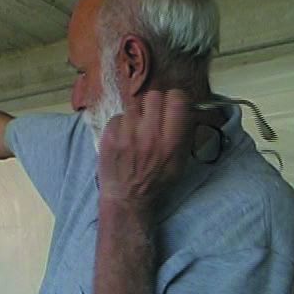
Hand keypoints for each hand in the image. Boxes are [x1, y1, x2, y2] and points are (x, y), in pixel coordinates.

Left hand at [98, 89, 192, 216]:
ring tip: (136, 129)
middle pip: (154, 96)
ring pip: (134, 105)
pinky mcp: (109, 136)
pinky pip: (117, 117)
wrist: (126, 197)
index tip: (172, 104)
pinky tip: (123, 137)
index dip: (175, 98)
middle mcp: (150, 135)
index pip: (177, 100)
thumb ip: (184, 133)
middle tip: (152, 115)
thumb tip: (184, 107)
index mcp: (172, 142)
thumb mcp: (180, 161)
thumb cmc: (156, 180)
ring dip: (136, 114)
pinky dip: (121, 124)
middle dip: (154, 103)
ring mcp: (127, 135)